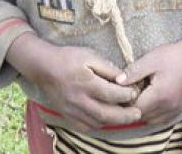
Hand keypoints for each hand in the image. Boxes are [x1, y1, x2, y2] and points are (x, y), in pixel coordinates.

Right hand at [9, 38, 139, 130]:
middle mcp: (79, 99)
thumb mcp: (89, 55)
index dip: (127, 95)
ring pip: (97, 122)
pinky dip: (99, 125)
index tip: (135, 92)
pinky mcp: (67, 115)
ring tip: (125, 116)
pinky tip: (107, 119)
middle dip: (125, 116)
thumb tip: (123, 77)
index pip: (112, 94)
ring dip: (114, 121)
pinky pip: (86, 126)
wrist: (44, 67)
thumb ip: (107, 67)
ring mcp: (72, 110)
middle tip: (137, 114)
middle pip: (106, 114)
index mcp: (86, 82)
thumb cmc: (68, 58)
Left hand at [119, 31, 181, 126]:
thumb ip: (133, 72)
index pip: (135, 108)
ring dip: (143, 111)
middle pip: (142, 116)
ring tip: (140, 95)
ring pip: (152, 120)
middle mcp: (168, 107)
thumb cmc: (172, 55)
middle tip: (129, 92)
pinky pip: (162, 119)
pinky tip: (151, 100)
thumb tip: (117, 82)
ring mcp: (175, 110)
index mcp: (159, 95)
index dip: (125, 101)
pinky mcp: (180, 109)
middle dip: (133, 106)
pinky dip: (154, 114)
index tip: (122, 90)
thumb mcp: (150, 59)